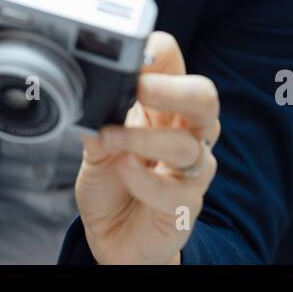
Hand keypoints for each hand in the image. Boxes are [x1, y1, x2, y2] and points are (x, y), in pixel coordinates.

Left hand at [74, 31, 220, 264]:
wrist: (112, 237)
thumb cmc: (110, 183)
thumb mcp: (95, 145)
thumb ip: (97, 121)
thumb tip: (88, 97)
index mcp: (163, 107)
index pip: (173, 64)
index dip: (157, 54)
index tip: (132, 57)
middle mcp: (185, 133)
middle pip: (204, 97)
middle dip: (173, 89)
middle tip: (140, 88)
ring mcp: (190, 171)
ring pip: (188, 145)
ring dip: (145, 139)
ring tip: (112, 139)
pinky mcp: (186, 206)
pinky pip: (175, 191)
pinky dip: (146, 180)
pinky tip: (125, 171)